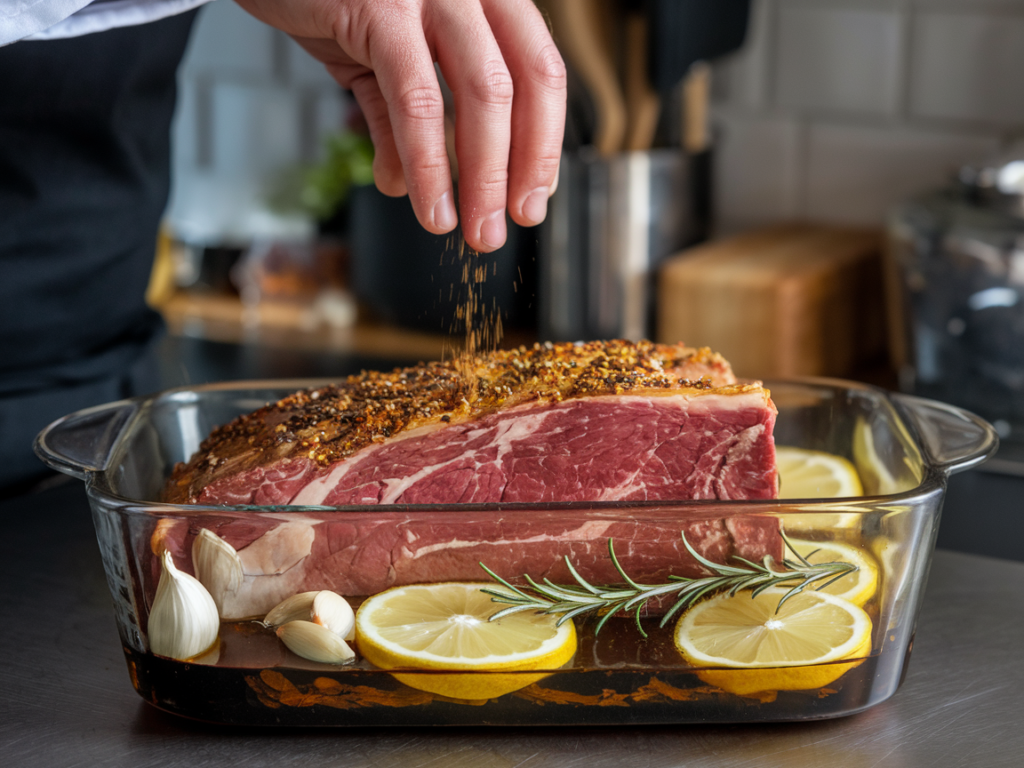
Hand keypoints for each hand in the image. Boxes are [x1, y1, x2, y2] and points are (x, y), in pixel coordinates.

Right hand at [233, 0, 565, 252]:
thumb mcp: (380, 51)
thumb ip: (397, 116)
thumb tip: (405, 184)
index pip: (540, 73)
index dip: (542, 143)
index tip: (531, 199)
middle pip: (523, 86)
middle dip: (517, 171)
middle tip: (499, 228)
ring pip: (481, 95)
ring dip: (480, 177)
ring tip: (470, 229)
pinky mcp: (384, 8)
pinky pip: (417, 101)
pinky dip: (427, 163)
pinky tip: (426, 203)